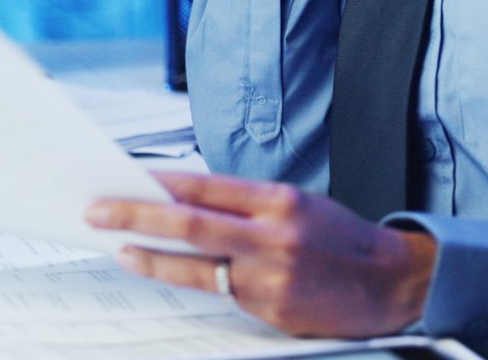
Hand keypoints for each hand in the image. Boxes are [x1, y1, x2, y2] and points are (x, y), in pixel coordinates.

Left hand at [86, 172, 436, 338]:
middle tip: (98, 211)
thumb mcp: (298, 203)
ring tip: (120, 247)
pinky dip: (191, 278)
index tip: (128, 177)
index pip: (207, 186)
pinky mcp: (269, 309)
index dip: (162, 183)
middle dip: (136, 216)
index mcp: (281, 200)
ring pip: (195, 265)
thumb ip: (246, 203)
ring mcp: (269, 277)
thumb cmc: (340, 238)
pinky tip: (169, 270)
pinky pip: (221, 292)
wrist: (389, 283)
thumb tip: (185, 199)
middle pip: (189, 224)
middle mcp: (273, 236)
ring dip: (150, 256)